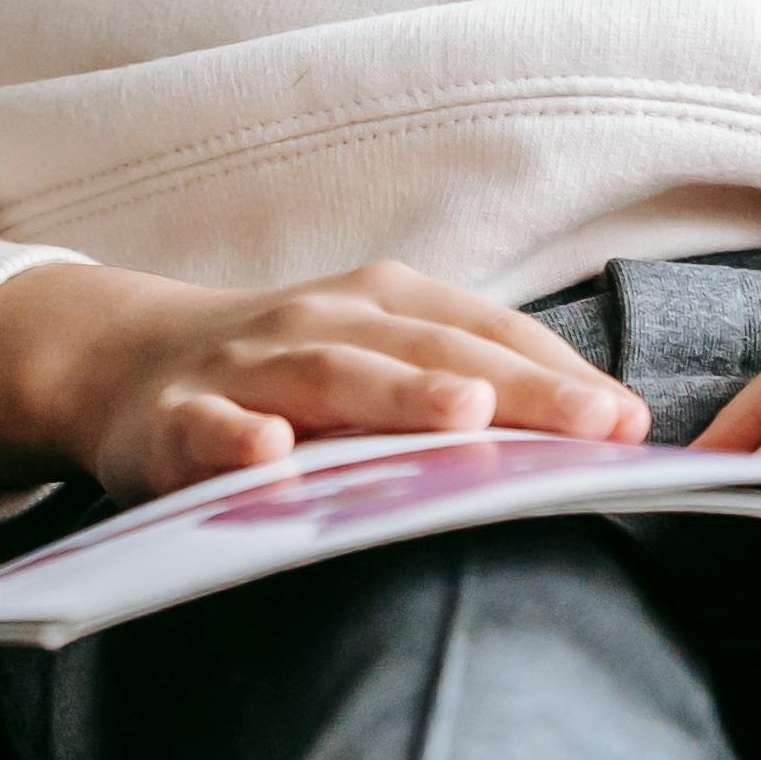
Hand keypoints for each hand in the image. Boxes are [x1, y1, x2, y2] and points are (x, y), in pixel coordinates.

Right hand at [0, 259, 643, 503]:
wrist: (129, 363)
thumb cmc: (291, 373)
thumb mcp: (379, 359)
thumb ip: (472, 387)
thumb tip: (606, 429)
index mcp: (383, 306)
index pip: (486, 334)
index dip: (558, 374)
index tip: (630, 422)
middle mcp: (323, 322)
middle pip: (429, 352)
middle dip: (514, 387)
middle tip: (589, 423)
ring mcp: (248, 366)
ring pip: (332, 376)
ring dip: (398, 394)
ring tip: (464, 418)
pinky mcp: (176, 420)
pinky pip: (210, 428)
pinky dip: (240, 437)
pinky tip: (270, 453)